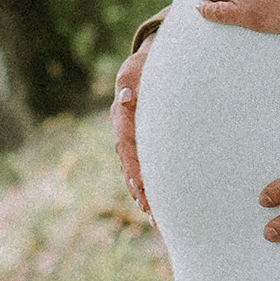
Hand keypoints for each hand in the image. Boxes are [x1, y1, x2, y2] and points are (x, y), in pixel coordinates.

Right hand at [112, 41, 151, 217]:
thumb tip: (126, 96)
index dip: (133, 165)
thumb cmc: (147, 63)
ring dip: (144, 194)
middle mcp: (124, 131)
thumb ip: (130, 78)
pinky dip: (149, 187)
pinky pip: (143, 168)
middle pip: (129, 165)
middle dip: (139, 188)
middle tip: (150, 210)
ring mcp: (133, 138)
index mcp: (122, 115)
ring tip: (155, 218)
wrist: (150, 63)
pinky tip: (157, 207)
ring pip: (135, 171)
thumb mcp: (137, 65)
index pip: (126, 144)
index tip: (140, 185)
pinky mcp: (143, 143)